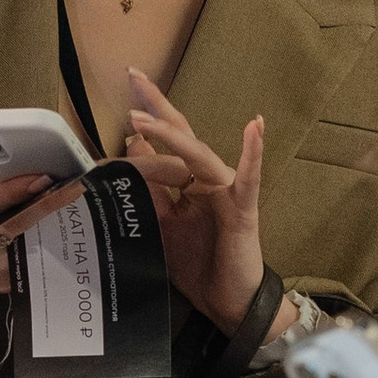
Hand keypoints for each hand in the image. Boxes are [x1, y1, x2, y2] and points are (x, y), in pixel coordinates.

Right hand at [0, 169, 83, 299]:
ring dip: (52, 227)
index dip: (18, 188)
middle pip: (16, 225)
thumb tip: (2, 151)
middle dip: (47, 205)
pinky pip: (29, 264)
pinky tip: (60, 231)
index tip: (44, 176)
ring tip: (73, 206)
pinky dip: (46, 246)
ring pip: (28, 246)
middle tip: (74, 187)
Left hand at [122, 74, 269, 335]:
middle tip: (133, 75)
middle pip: (180, 135)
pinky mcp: (243, 209)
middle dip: (155, 107)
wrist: (228, 302)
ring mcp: (226, 191)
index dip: (143, 121)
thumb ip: (149, 189)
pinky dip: (253, 153)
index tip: (123, 94)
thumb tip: (130, 148)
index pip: (162, 144)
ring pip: (197, 155)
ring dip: (171, 135)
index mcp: (186, 183)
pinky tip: (254, 127)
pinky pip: (249, 178)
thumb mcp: (161, 224)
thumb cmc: (198, 265)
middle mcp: (206, 180)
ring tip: (142, 118)